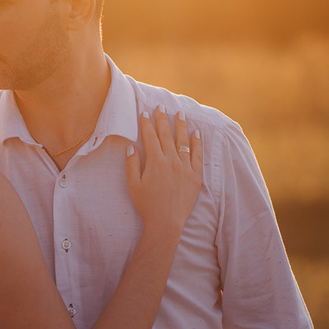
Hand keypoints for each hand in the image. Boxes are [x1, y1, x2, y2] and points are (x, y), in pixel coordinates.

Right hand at [125, 108, 202, 233]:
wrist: (166, 222)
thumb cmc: (147, 205)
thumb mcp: (133, 185)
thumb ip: (132, 164)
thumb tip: (131, 146)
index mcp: (155, 162)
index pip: (150, 137)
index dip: (147, 123)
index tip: (145, 112)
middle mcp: (171, 160)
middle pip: (166, 135)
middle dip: (163, 119)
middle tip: (161, 106)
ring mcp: (185, 167)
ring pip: (183, 141)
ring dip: (181, 126)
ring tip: (180, 113)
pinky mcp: (195, 176)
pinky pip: (197, 155)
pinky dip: (197, 143)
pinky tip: (196, 133)